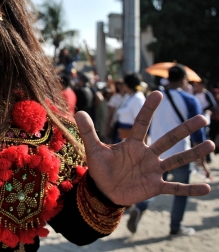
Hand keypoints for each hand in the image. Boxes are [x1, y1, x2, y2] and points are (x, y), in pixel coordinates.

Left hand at [76, 91, 214, 205]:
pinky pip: (174, 187)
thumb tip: (78, 111)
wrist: (103, 191)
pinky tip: (207, 188)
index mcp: (132, 144)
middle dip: (184, 129)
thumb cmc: (100, 168)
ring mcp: (152, 170)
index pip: (141, 123)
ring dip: (193, 154)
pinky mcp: (154, 187)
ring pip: (176, 160)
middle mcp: (146, 154)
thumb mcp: (94, 149)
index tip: (157, 93)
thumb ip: (89, 131)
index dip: (148, 109)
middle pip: (168, 139)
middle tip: (202, 117)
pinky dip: (189, 189)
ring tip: (211, 144)